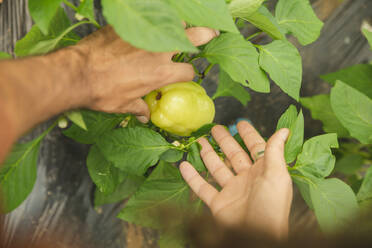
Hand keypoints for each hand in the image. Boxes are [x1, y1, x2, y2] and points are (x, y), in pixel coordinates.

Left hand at [73, 25, 218, 121]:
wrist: (78, 73)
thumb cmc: (103, 92)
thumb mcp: (124, 105)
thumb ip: (139, 108)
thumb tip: (144, 116)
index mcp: (162, 73)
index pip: (188, 73)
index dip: (189, 76)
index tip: (185, 77)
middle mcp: (159, 52)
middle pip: (193, 37)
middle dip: (206, 34)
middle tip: (212, 32)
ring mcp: (145, 36)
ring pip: (173, 21)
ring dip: (179, 24)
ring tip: (180, 27)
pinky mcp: (129, 25)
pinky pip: (148, 18)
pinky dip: (155, 21)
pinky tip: (152, 23)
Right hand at [180, 121, 292, 238]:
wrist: (257, 236)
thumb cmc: (271, 205)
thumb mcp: (276, 175)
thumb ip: (276, 151)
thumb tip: (285, 129)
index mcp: (263, 171)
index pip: (255, 148)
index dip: (248, 135)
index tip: (240, 123)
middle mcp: (246, 179)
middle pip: (233, 155)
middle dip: (225, 141)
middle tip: (215, 128)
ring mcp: (231, 191)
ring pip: (217, 168)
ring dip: (208, 155)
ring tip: (199, 141)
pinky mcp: (218, 203)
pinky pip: (202, 187)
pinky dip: (192, 177)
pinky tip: (184, 165)